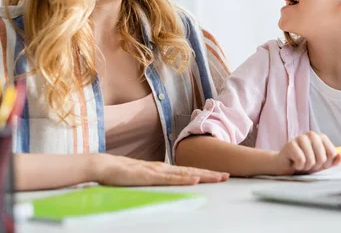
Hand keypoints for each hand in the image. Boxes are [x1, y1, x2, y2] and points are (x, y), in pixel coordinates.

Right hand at [91, 153, 229, 185]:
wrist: (104, 166)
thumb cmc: (121, 173)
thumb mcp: (143, 178)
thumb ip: (154, 180)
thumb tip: (165, 183)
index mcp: (163, 169)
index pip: (188, 170)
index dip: (205, 172)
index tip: (219, 175)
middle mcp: (164, 168)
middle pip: (192, 170)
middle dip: (210, 173)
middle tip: (227, 176)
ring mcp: (157, 171)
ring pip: (185, 173)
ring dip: (203, 175)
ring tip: (218, 177)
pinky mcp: (149, 176)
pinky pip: (170, 178)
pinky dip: (184, 178)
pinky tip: (195, 178)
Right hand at [272, 132, 340, 174]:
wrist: (285, 166)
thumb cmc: (305, 164)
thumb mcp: (321, 164)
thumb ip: (332, 160)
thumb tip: (340, 156)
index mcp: (321, 137)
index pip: (332, 153)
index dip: (326, 163)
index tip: (318, 163)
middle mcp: (312, 134)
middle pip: (322, 158)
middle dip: (315, 166)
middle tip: (307, 164)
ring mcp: (300, 137)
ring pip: (311, 160)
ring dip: (306, 167)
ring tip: (300, 163)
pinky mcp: (290, 144)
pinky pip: (301, 160)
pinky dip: (298, 166)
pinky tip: (294, 163)